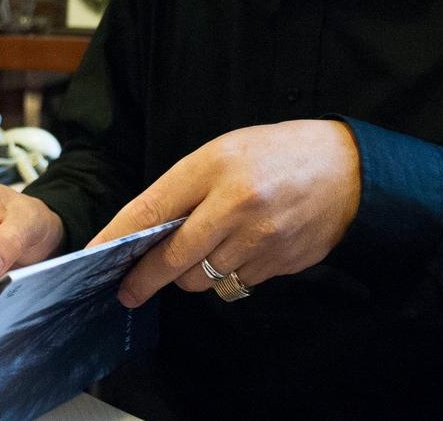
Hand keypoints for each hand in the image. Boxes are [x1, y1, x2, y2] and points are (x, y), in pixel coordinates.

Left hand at [90, 119, 360, 307]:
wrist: (348, 169)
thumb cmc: (276, 153)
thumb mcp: (222, 152)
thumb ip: (184, 188)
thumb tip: (145, 231)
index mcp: (214, 168)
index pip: (151, 210)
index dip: (117, 238)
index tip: (94, 259)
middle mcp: (236, 206)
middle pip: (173, 259)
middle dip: (146, 278)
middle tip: (129, 289)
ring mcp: (261, 240)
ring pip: (203, 280)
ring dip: (190, 275)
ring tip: (200, 254)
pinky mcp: (281, 264)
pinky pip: (236, 284)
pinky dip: (226, 276)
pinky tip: (238, 251)